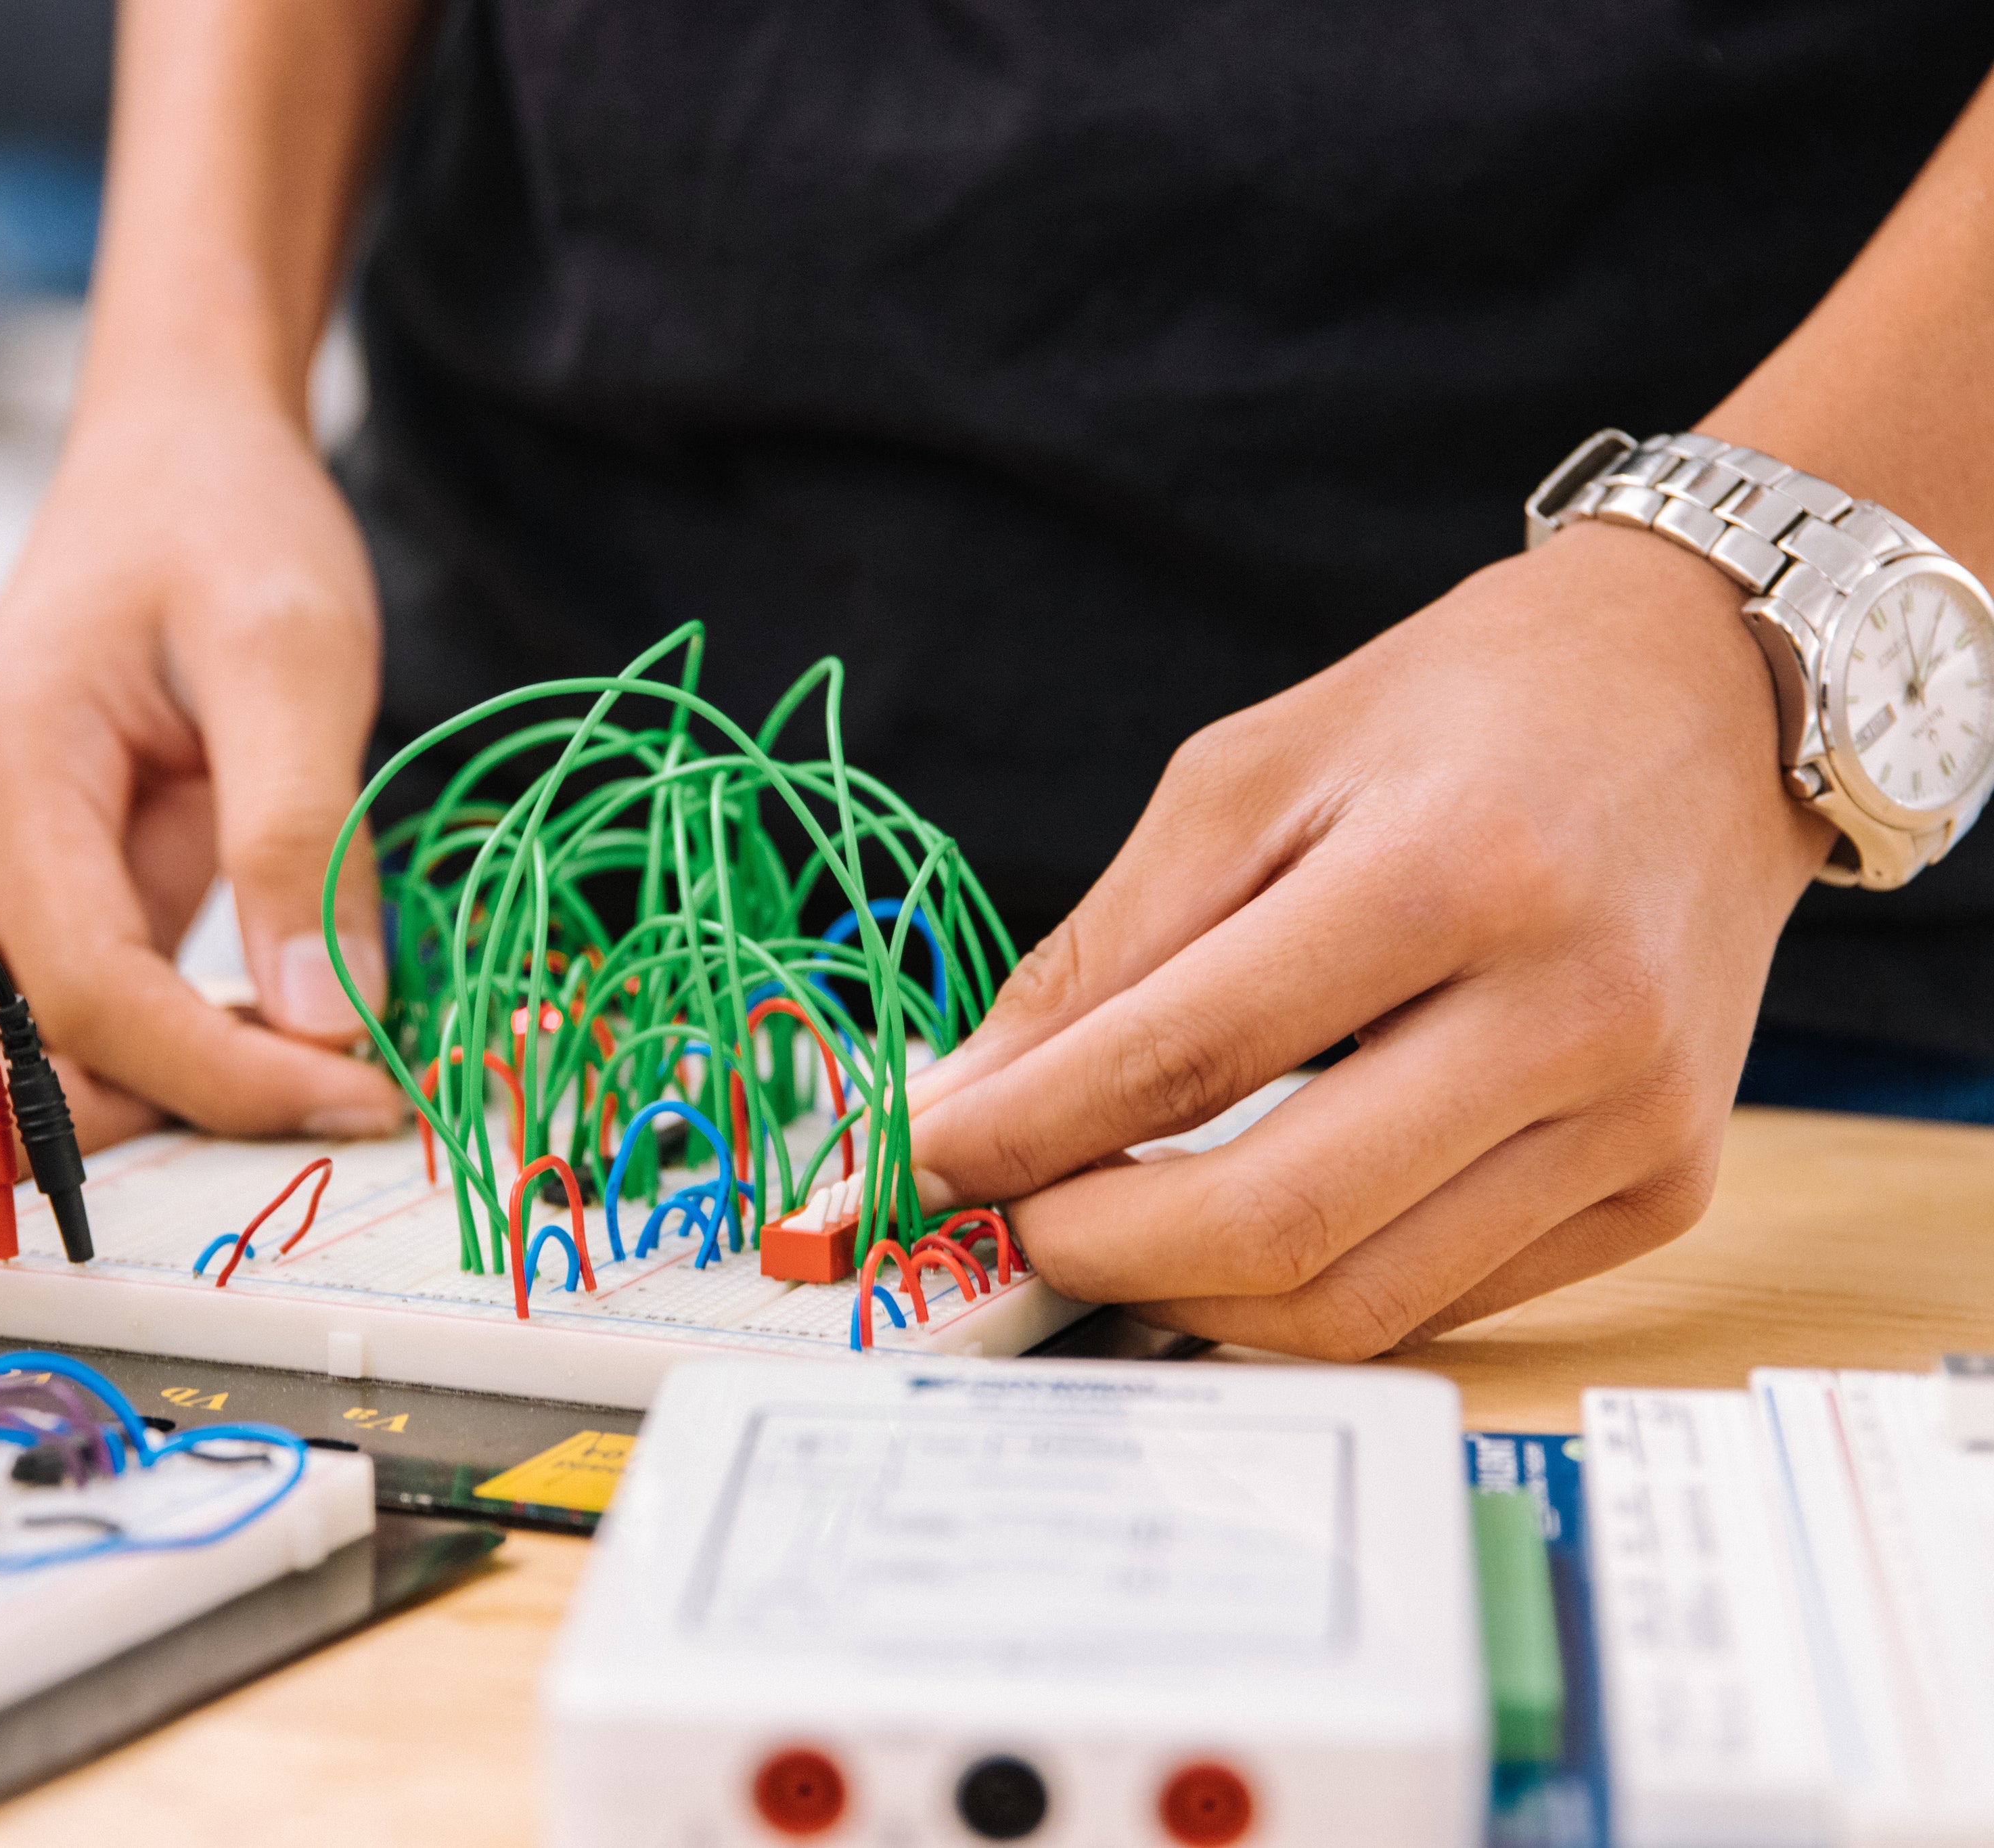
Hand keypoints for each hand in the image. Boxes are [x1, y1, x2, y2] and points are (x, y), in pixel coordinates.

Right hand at [0, 384, 404, 1162]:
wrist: (171, 463)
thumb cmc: (229, 529)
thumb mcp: (298, 653)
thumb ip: (304, 837)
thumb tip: (325, 1024)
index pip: (82, 1003)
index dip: (223, 1081)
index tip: (362, 1096)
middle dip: (98, 1135)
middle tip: (271, 1099)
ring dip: (85, 1125)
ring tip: (253, 1076)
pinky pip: (6, 1050)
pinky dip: (102, 1084)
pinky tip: (229, 1044)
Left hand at [904, 522, 1833, 1358]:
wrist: (1708, 694)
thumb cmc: (1460, 714)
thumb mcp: (1250, 772)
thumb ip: (1108, 951)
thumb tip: (968, 1102)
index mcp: (1452, 874)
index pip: (1184, 1059)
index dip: (1026, 1134)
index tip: (917, 1163)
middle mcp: (1569, 1013)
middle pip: (1276, 1220)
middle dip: (1094, 1248)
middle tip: (1002, 1223)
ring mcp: (1635, 1119)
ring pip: (1358, 1301)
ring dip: (1187, 1297)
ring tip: (1101, 1231)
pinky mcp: (1667, 1186)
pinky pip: (1444, 1298)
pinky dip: (1307, 1288)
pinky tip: (1234, 1230)